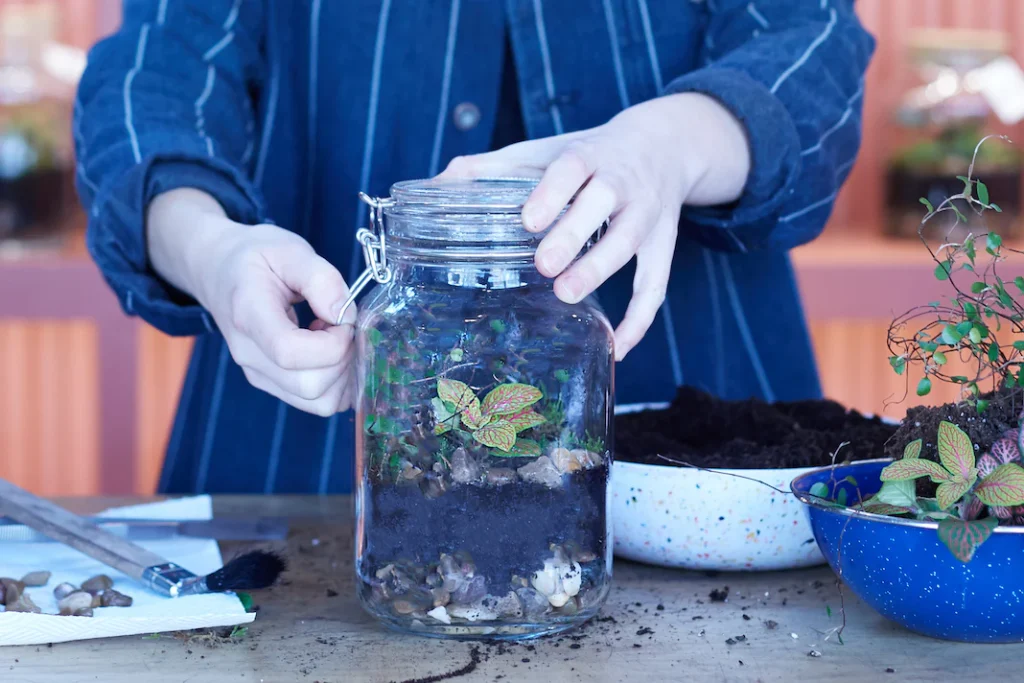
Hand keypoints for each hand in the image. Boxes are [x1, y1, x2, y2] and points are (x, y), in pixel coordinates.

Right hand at [147, 189, 354, 415]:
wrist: (219, 270)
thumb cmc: (256, 257)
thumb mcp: (290, 250)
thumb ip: (322, 280)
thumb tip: (345, 317)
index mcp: (249, 315)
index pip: (289, 352)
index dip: (331, 343)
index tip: (342, 319)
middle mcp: (249, 353)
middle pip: (310, 385)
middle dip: (343, 358)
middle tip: (343, 326)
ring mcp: (258, 373)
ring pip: (317, 401)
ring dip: (343, 374)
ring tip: (334, 338)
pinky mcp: (270, 383)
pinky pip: (316, 402)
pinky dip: (338, 384)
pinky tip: (330, 352)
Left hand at [439, 93, 749, 359]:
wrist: (663, 143)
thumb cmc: (590, 154)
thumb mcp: (548, 150)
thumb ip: (495, 167)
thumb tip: (436, 184)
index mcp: (590, 155)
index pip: (572, 167)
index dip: (552, 192)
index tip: (527, 220)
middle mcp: (623, 182)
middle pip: (604, 203)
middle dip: (575, 234)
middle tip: (543, 265)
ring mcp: (647, 214)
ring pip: (630, 243)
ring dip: (600, 271)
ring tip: (567, 295)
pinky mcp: (662, 245)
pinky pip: (655, 285)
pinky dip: (639, 320)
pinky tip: (616, 347)